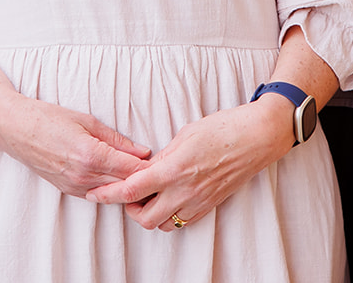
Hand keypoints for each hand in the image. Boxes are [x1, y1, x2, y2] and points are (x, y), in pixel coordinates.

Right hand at [0, 96, 153, 198]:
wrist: (16, 129)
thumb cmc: (49, 117)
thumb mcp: (87, 120)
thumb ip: (117, 139)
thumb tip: (143, 151)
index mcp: (92, 155)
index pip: (132, 170)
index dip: (151, 168)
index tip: (165, 162)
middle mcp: (84, 176)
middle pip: (125, 186)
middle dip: (144, 181)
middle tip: (162, 173)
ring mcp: (75, 186)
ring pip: (112, 194)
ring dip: (128, 188)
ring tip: (145, 179)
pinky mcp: (68, 190)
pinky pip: (97, 194)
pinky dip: (111, 189)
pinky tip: (120, 181)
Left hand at [85, 96, 294, 230]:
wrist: (257, 137)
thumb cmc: (222, 128)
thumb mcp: (185, 134)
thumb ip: (162, 155)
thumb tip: (146, 167)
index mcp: (173, 169)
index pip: (131, 190)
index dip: (109, 194)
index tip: (95, 194)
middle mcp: (184, 191)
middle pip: (143, 217)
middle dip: (129, 210)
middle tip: (126, 194)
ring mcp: (199, 201)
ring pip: (163, 224)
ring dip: (150, 215)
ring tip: (148, 197)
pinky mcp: (211, 205)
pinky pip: (183, 221)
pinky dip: (170, 215)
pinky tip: (168, 198)